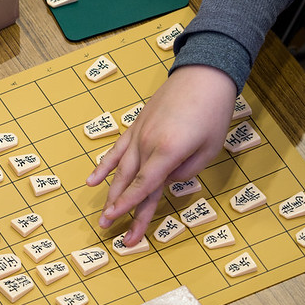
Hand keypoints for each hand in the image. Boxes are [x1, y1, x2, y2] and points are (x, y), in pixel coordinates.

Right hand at [86, 64, 235, 245]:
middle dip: (118, 208)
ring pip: (120, 169)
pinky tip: (92, 180)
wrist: (203, 74)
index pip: (145, 186)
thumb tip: (167, 180)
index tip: (116, 221)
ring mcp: (139, 134)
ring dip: (110, 193)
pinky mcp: (136, 126)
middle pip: (130, 182)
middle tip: (107, 229)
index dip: (129, 206)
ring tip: (102, 214)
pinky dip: (103, 166)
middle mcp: (148, 143)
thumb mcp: (210, 149)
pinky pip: (116, 150)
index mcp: (168, 151)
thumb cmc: (212, 111)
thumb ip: (186, 172)